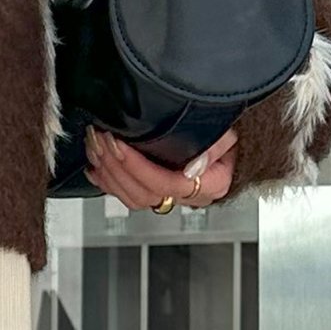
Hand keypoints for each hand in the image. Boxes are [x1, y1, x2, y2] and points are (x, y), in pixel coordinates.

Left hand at [83, 125, 237, 210]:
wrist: (236, 140)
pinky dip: (106, 182)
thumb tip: (194, 163)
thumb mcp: (232, 131)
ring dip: (109, 174)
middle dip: (117, 168)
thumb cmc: (232, 134)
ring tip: (95, 148)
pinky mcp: (156, 190)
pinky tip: (94, 167)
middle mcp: (188, 195)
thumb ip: (217, 145)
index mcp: (210, 184)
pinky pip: (127, 195)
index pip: (167, 183)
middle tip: (101, 141)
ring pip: (132, 198)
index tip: (120, 146)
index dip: (139, 167)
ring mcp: (171, 195)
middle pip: (144, 193)